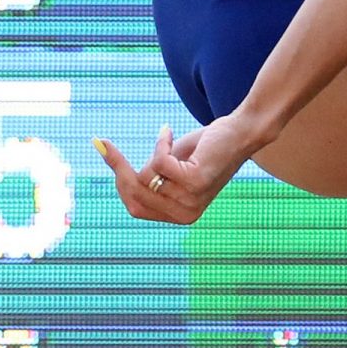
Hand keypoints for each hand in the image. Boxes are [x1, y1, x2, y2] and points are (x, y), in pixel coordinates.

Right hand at [92, 117, 257, 224]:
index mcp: (180, 216)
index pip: (135, 208)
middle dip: (119, 169)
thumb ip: (148, 174)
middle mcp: (185, 215)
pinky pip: (158, 161)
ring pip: (146, 176)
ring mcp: (190, 201)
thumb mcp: (172, 165)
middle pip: (134, 196)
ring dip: (154, 151)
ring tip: (167, 137)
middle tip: (107, 145)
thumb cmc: (207, 147)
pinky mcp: (194, 182)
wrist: (240, 132)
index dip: (119, 184)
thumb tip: (109, 159)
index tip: (106, 156)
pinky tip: (169, 131)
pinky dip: (160, 142)